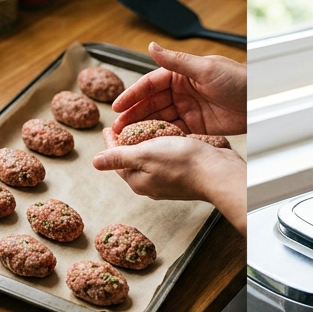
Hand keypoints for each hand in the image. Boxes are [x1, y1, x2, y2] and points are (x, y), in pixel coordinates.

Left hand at [94, 134, 235, 201]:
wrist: (217, 173)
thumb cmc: (182, 163)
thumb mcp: (144, 155)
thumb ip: (119, 158)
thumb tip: (95, 162)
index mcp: (137, 181)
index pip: (116, 160)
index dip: (110, 142)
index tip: (108, 127)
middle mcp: (151, 184)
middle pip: (132, 161)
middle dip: (125, 144)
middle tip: (122, 127)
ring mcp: (168, 181)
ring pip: (150, 160)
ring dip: (145, 144)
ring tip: (143, 129)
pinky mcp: (183, 176)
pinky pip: (166, 160)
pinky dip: (162, 147)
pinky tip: (166, 138)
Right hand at [111, 42, 245, 135]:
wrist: (260, 102)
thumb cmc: (238, 80)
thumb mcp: (205, 68)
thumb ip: (176, 61)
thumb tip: (151, 47)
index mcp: (181, 73)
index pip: (150, 84)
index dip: (133, 95)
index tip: (117, 107)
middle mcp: (181, 90)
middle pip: (151, 103)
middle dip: (133, 115)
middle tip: (117, 129)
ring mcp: (188, 108)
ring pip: (160, 118)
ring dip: (143, 127)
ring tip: (127, 139)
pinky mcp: (196, 125)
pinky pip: (174, 131)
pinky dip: (161, 136)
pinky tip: (148, 144)